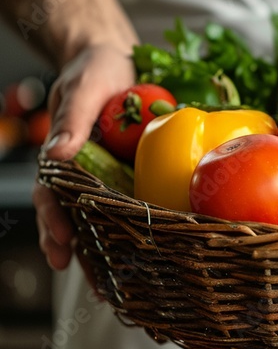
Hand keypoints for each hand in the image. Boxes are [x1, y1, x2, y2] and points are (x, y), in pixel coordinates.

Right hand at [35, 44, 135, 268]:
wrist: (117, 58)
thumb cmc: (94, 70)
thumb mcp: (83, 88)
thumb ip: (71, 119)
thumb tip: (57, 152)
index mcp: (63, 158)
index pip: (53, 196)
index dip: (54, 223)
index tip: (61, 247)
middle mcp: (83, 173)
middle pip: (76, 220)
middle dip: (83, 255)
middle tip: (97, 287)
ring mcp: (108, 177)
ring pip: (104, 221)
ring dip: (109, 254)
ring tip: (119, 290)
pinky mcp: (134, 175)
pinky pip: (135, 205)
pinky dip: (139, 231)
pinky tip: (153, 255)